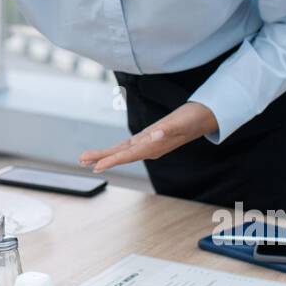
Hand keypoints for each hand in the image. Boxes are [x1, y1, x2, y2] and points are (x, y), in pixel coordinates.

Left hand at [79, 101, 218, 173]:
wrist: (203, 119)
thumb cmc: (192, 120)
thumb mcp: (180, 122)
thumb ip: (168, 130)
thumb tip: (155, 135)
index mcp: (154, 147)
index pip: (128, 155)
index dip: (111, 160)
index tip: (96, 166)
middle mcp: (149, 148)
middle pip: (121, 155)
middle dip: (101, 158)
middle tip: (81, 161)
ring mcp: (148, 144)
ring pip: (122, 151)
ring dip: (105, 155)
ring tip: (87, 159)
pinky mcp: (148, 138)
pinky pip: (128, 146)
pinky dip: (116, 150)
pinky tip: (109, 153)